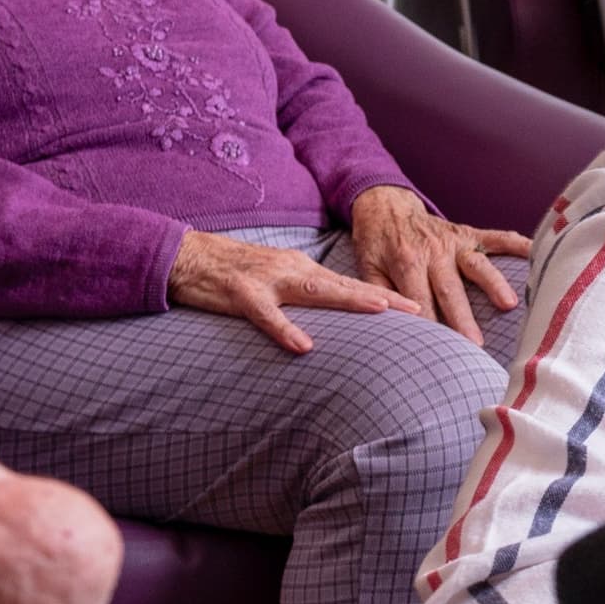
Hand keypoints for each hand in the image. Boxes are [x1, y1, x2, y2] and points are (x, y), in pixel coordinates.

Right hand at [168, 228, 417, 354]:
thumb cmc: (232, 274)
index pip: (350, 283)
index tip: (419, 307)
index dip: (385, 294)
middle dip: (384, 296)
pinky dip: (286, 329)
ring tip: (382, 311)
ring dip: (350, 301)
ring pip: (316, 291)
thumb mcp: (274, 280)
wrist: (185, 258)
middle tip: (419, 309)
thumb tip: (334, 315)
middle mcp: (292, 270)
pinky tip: (304, 346)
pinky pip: (267, 315)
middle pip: (345, 285)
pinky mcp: (241, 295)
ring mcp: (268, 281)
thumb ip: (303, 296)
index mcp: (301, 269)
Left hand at [347, 183, 531, 344]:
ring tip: (509, 304)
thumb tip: (392, 325)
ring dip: (493, 284)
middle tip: (474, 345)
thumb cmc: (376, 243)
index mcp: (406, 261)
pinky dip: (518, 245)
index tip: (438, 350)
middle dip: (462, 317)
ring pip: (478, 265)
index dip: (428, 324)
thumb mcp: (366, 267)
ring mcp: (454, 242)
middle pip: (450, 289)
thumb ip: (380, 293)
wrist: (385, 205)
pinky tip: (538, 254)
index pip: (419, 299)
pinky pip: (497, 238)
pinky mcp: (469, 234)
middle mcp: (433, 251)